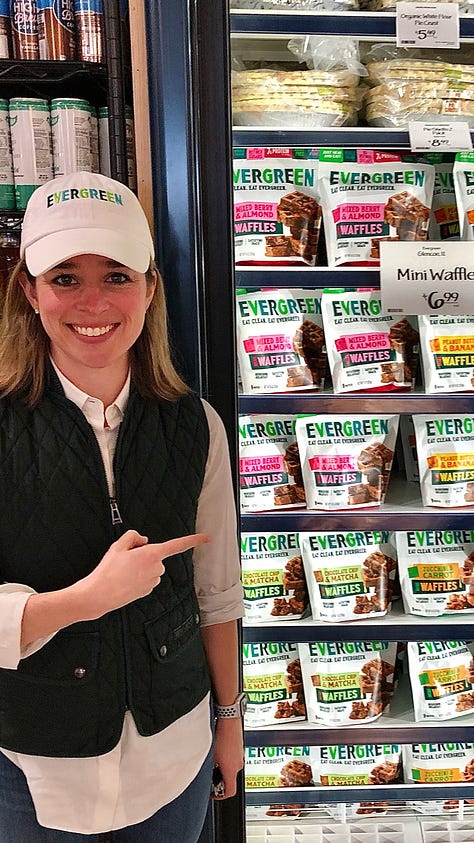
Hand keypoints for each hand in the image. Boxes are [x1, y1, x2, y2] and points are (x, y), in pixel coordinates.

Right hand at [83, 529, 209, 616]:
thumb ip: (133, 537)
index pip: (177, 545)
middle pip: (156, 556)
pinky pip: (147, 578)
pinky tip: (125, 580)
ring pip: (151, 567)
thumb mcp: (118, 546)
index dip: (193, 540)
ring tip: (122, 571)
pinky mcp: (148, 590)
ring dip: (140, 567)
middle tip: (125, 559)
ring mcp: (153, 581)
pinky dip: (138, 577)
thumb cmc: (108, 570)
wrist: (99, 595)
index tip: (207, 538)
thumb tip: (144, 541)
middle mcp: (157, 568)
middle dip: (144, 555)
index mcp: (152, 554)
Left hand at [212, 716, 243, 799]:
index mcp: (232, 770)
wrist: (229, 718)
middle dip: (219, 780)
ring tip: (211, 760)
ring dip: (221, 768)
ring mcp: (240, 755)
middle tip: (208, 775)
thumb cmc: (221, 735)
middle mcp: (238, 764)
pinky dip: (225, 759)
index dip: (220, 797)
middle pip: (230, 780)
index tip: (213, 794)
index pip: (230, 792)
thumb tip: (202, 775)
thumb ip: (208, 769)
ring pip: (230, 768)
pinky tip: (217, 750)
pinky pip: (232, 759)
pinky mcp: (239, 748)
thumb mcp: (210, 755)